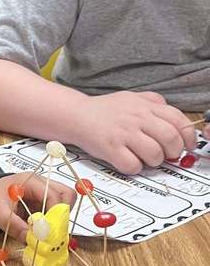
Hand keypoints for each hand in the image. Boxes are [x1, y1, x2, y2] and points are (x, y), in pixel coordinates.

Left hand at [0, 173, 76, 242]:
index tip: (52, 230)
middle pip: (66, 194)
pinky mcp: (42, 202)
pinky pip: (55, 210)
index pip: (54, 194)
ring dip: (59, 218)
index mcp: (30, 181)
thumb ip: (13, 225)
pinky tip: (42, 230)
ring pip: (64, 202)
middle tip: (54, 230)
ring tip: (47, 230)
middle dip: (63, 214)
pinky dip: (53, 221)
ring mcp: (43, 192)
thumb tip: (30, 238)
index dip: (56, 213)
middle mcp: (40, 184)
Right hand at [71, 91, 195, 173]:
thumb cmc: (105, 110)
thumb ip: (154, 103)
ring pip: (154, 155)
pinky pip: (132, 166)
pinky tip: (128, 161)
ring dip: (154, 162)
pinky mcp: (110, 148)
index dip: (188, 137)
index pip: (179, 121)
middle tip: (167, 155)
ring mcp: (123, 134)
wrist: (76, 115)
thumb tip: (174, 118)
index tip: (188, 146)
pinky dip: (134, 168)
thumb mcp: (132, 98)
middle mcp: (137, 118)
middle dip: (173, 152)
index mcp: (145, 106)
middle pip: (170, 139)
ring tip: (145, 158)